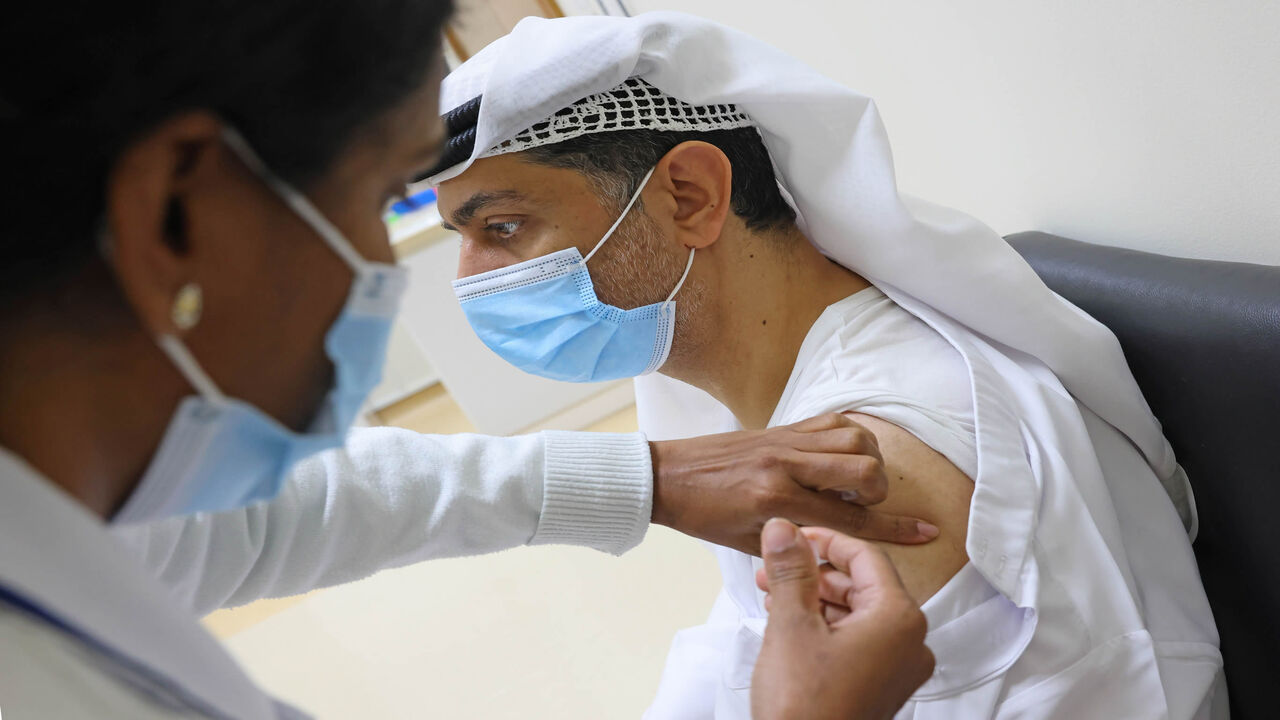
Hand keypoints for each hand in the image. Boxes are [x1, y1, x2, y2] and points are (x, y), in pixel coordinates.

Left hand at [649, 413, 937, 554]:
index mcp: (775, 502)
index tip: (926, 531)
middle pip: (864, 470)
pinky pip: (834, 422)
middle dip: (879, 491)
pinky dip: (850, 440)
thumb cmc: (705, 517)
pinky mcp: (782, 424)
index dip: (893, 529)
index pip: (849, 519)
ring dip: (869, 461)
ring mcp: (785, 439)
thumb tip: (846, 545)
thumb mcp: (750, 544)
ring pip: (856, 438)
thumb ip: (801, 542)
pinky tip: (840, 459)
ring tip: (852, 483)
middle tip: (863, 505)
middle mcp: (786, 465)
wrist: (668, 476)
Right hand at [751, 520, 933, 719]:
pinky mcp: (879, 686)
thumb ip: (789, 570)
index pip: (866, 557)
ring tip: (772, 592)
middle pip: (862, 584)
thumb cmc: (804, 709)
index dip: (824, 540)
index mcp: (899, 620)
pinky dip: (823, 625)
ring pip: (856, 612)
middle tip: (773, 565)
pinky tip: (788, 621)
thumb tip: (784, 530)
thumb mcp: (790, 626)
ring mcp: (896, 668)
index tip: (793, 534)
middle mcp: (909, 643)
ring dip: (814, 597)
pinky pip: (856, 639)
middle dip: (813, 571)